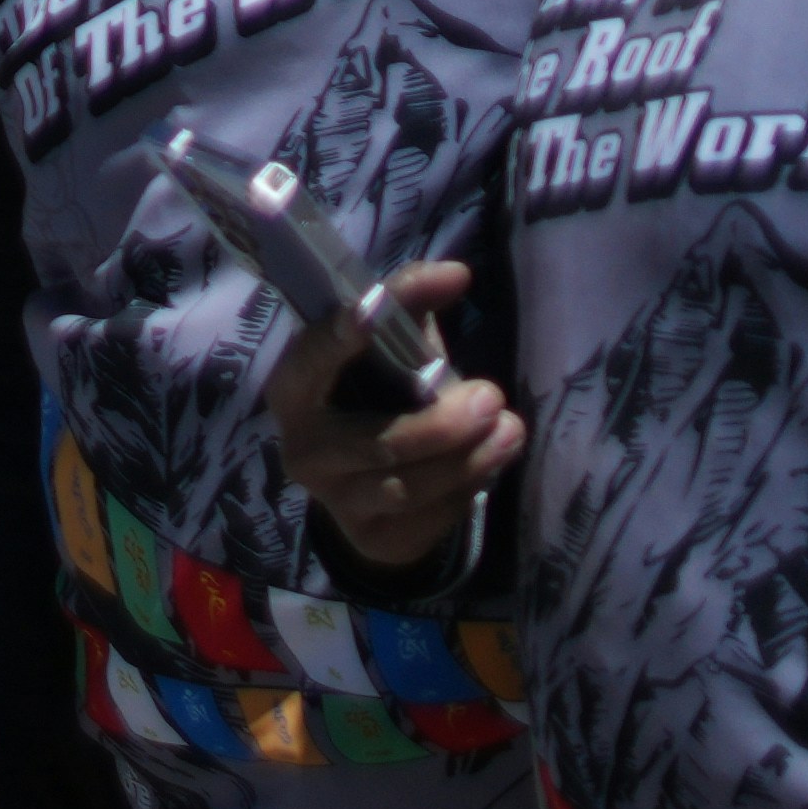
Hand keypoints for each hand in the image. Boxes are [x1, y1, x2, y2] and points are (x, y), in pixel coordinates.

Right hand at [272, 271, 519, 582]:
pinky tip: (489, 464)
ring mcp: (333, 497)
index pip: (316, 356)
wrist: (363, 490)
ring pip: (409, 485)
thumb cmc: (380, 397)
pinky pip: (426, 515)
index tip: (374, 308)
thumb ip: (409, 307)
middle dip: (443, 425)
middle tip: (494, 398)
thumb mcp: (388, 349)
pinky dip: (466, 487)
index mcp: (296, 386)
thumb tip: (455, 272)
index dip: (346, 333)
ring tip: (511, 431)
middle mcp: (303, 445)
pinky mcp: (368, 536)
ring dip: (470, 457)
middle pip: (379, 442)